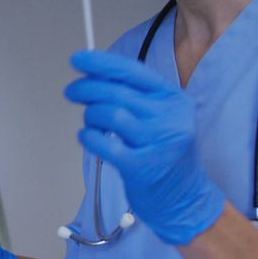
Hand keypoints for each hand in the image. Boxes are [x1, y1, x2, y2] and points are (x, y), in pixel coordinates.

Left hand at [65, 49, 223, 244]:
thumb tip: (94, 76)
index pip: (133, 72)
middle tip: (72, 91)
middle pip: (117, 92)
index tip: (78, 60)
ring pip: (110, 114)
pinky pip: (104, 144)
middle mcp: (169, 118)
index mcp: (173, 99)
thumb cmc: (166, 155)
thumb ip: (134, 97)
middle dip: (86, 88)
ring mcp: (158, 142)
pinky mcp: (143, 166)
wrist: (186, 198)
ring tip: (90, 121)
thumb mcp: (162, 117)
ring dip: (90, 115)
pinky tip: (88, 137)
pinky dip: (89, 137)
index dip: (101, 63)